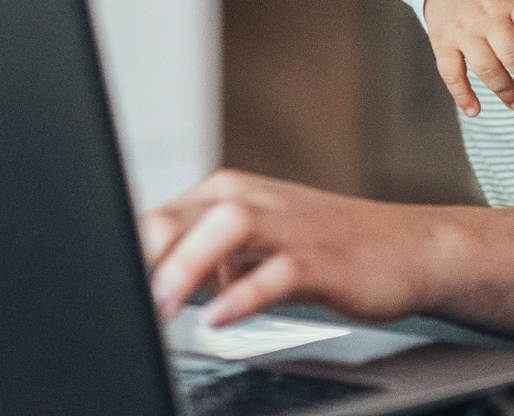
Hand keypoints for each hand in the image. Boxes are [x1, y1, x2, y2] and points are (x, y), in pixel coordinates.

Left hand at [141, 170, 434, 328]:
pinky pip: (276, 272)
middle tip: (122, 302)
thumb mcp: (253, 250)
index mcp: (226, 195)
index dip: (126, 257)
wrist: (408, 248)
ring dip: (186, 266)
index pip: (157, 219)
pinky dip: (243, 295)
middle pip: (180, 216)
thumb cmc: (324, 250)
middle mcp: (251, 199)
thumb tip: (146, 288)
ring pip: (225, 227)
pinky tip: (219, 318)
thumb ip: (202, 262)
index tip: (104, 295)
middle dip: (145, 258)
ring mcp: (288, 226)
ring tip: (162, 304)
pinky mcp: (320, 258)